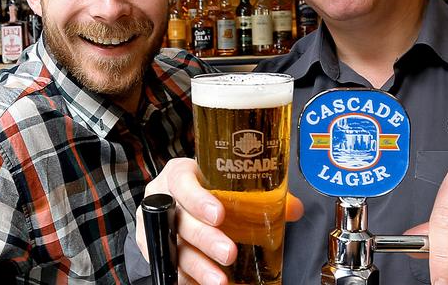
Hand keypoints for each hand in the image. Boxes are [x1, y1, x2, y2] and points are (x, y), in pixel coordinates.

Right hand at [135, 158, 303, 284]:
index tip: (219, 215)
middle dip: (205, 239)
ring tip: (220, 281)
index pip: (183, 182)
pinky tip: (203, 284)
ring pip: (173, 248)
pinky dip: (188, 278)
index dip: (198, 200)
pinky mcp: (153, 249)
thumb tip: (293, 209)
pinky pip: (169, 266)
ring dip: (198, 266)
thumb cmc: (204, 188)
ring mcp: (155, 226)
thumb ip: (258, 194)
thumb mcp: (223, 182)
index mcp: (179, 175)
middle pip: (179, 220)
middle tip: (229, 253)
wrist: (177, 199)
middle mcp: (163, 198)